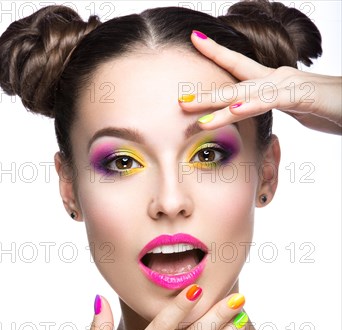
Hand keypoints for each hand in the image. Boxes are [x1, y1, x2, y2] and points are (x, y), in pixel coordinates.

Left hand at [179, 32, 341, 133]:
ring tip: (192, 111)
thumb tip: (258, 110)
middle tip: (179, 99)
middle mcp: (277, 79)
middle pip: (235, 82)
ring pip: (246, 93)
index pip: (239, 68)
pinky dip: (249, 106)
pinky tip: (232, 110)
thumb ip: (277, 107)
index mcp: (274, 82)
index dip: (217, 54)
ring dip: (218, 103)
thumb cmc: (330, 108)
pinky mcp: (300, 96)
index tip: (195, 41)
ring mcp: (288, 85)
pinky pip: (269, 101)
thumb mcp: (298, 110)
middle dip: (205, 91)